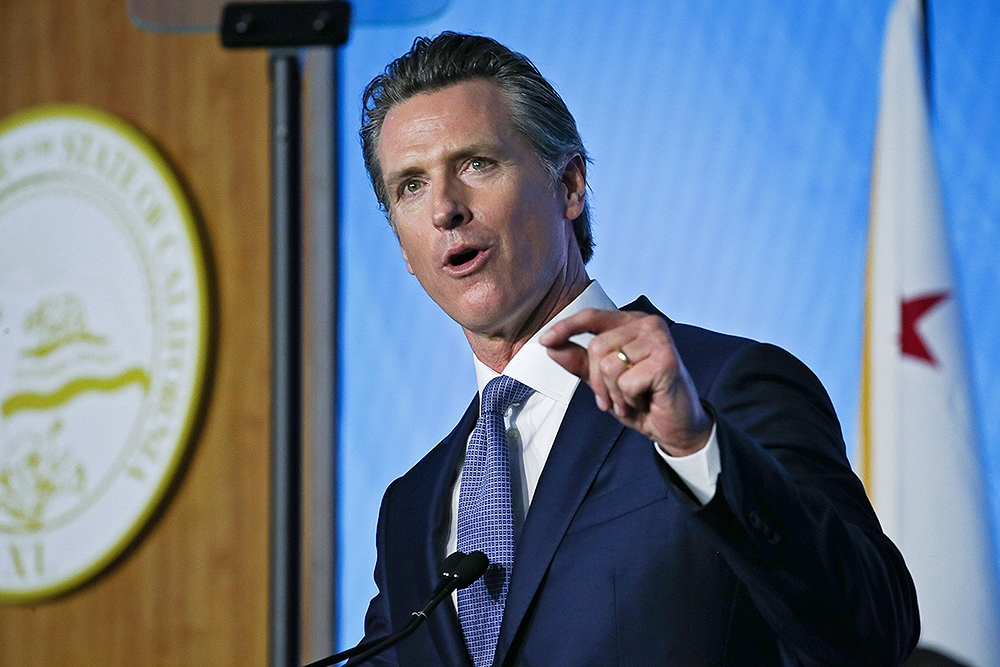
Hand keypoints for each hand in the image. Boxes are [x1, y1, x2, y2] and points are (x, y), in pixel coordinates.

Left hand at [539, 308, 712, 455]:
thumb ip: (578, 361)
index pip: (591, 317)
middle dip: (597, 381)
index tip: (544, 340)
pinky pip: (625, 381)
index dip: (565, 328)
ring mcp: (659, 340)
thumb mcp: (602, 380)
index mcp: (631, 323)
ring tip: (631, 399)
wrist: (675, 426)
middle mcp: (647, 324)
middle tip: (614, 397)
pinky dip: (629, 399)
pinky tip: (644, 400)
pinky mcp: (667, 361)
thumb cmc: (642, 399)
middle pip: (596, 347)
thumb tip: (550, 346)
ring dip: (614, 393)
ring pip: (608, 365)